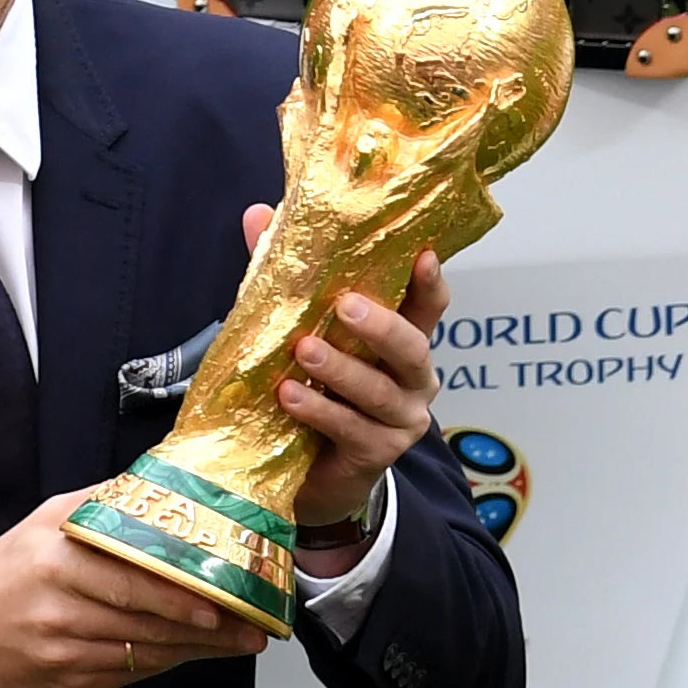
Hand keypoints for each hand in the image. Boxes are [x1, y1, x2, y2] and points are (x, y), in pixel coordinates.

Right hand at [0, 489, 267, 687]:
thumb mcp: (45, 521)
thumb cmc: (8, 571)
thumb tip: (163, 482)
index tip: (222, 598)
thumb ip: (102, 503)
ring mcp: (63, 653)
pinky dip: (162, 664)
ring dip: (195, 651)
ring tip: (237, 641)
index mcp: (57, 560)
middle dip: (207, 628)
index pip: (131, 577)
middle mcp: (59, 609)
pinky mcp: (67, 686)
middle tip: (251, 626)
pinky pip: (127, 675)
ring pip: (144, 653)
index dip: (181, 592)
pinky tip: (188, 654)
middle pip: (147, 622)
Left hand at [246, 204, 446, 530]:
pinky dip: (320, 411)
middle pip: (412, 347)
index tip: (423, 253)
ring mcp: (402, 420)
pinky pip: (352, 430)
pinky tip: (289, 397)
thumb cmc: (316, 387)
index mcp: (404, 340)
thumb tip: (256, 214)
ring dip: (340, 369)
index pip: (429, 306)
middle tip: (345, 305)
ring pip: (378, 391)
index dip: (431, 281)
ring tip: (303, 351)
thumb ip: (284, 275)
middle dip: (380, 326)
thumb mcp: (301, 327)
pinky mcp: (379, 455)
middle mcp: (415, 379)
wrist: (315, 473)